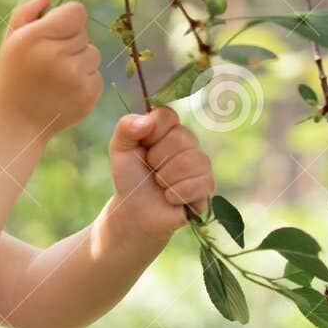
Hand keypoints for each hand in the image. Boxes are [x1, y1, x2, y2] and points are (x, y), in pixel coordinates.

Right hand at [0, 0, 102, 141]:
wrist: (15, 121)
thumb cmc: (13, 75)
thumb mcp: (11, 40)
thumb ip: (26, 13)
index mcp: (36, 37)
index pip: (77, 12)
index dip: (69, 19)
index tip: (58, 30)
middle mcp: (57, 56)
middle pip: (85, 33)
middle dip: (71, 42)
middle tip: (50, 59)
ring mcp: (74, 78)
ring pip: (93, 54)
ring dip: (80, 61)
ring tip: (57, 76)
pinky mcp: (87, 96)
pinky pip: (97, 76)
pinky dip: (84, 81)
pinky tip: (64, 90)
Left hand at [107, 105, 214, 236]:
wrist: (135, 212)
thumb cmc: (130, 178)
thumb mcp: (120, 149)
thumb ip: (126, 127)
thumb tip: (147, 121)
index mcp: (168, 128)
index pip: (167, 115)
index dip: (152, 134)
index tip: (143, 147)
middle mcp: (188, 142)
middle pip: (181, 137)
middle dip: (157, 159)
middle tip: (151, 171)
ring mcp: (201, 164)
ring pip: (192, 161)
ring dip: (167, 178)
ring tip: (160, 185)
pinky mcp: (207, 187)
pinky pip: (200, 183)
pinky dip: (177, 194)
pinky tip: (170, 198)